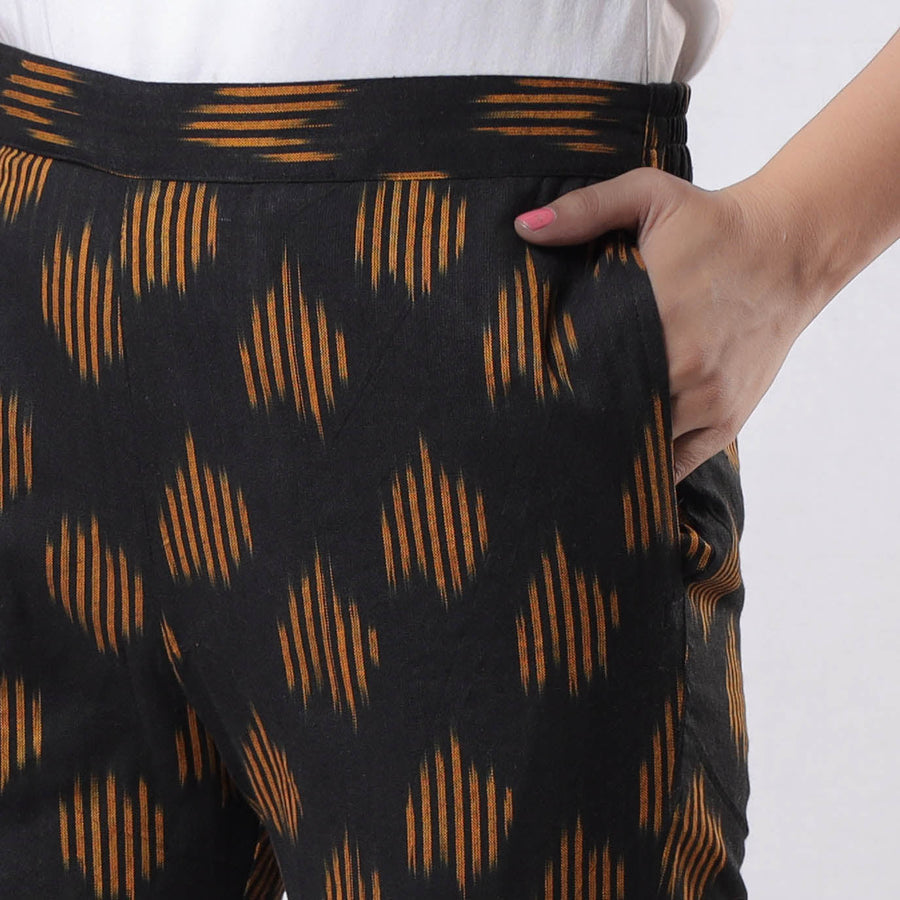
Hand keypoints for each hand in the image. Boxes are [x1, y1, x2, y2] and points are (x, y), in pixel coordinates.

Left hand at [513, 167, 820, 482]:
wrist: (792, 249)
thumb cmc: (713, 224)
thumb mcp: (649, 196)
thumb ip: (584, 210)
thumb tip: (524, 227)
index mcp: (656, 314)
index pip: (585, 372)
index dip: (552, 390)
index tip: (526, 394)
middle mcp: (683, 367)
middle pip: (608, 417)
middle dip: (574, 424)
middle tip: (540, 425)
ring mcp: (708, 401)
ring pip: (640, 445)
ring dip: (608, 446)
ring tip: (573, 443)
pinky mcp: (726, 420)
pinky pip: (676, 463)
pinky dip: (647, 463)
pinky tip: (618, 457)